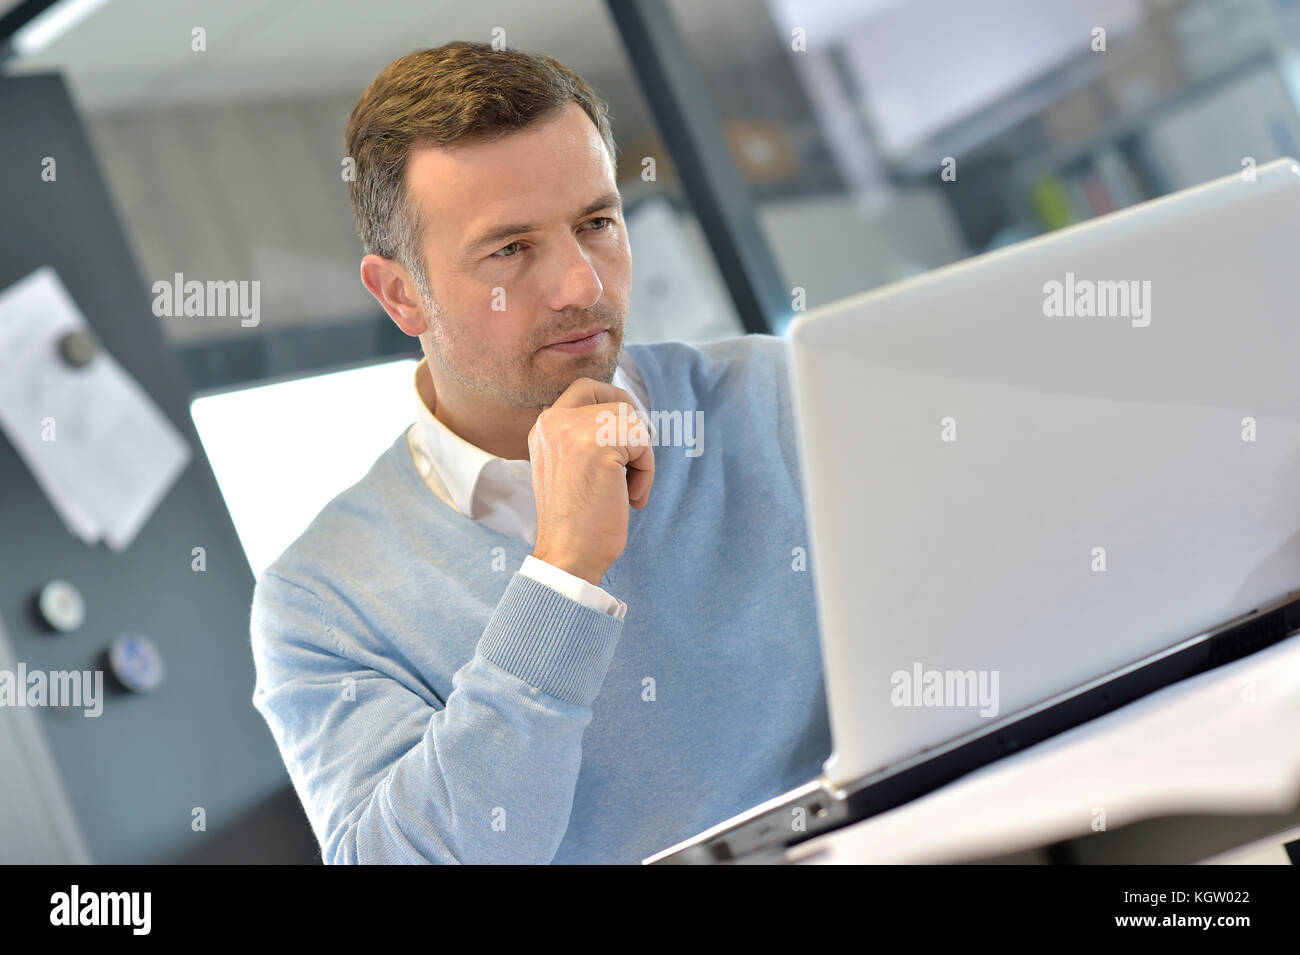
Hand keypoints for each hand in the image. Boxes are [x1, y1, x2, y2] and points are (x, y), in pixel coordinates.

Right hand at [528, 378, 654, 585]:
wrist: (569, 555)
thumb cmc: (577, 520)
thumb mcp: (569, 466)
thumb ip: (585, 438)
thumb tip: (630, 416)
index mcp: (543, 428)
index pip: (584, 388)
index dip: (613, 400)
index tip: (628, 429)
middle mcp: (553, 421)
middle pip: (614, 401)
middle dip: (634, 429)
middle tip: (636, 460)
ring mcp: (573, 429)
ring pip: (632, 421)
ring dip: (640, 458)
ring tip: (626, 490)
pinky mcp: (599, 443)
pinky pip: (643, 442)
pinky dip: (646, 471)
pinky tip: (629, 497)